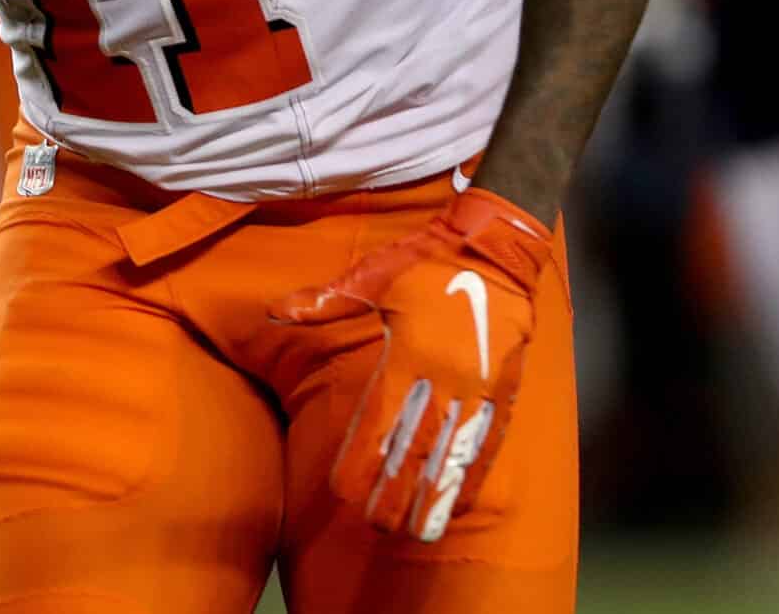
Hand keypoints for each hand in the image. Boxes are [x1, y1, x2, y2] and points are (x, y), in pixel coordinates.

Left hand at [272, 188, 554, 541]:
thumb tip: (275, 311)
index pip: (381, 420)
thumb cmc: (426, 261)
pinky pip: (489, 440)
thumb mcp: (372, 275)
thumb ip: (325, 302)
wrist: (494, 247)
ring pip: (453, 451)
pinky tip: (458, 500)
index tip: (346, 492)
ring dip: (434, 494)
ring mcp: (478, 385)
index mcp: (408, 353)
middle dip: (395, 490)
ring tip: (417, 531)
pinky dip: (473, 474)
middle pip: (416, 445)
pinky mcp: (503, 387)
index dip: (363, 459)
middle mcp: (444, 376)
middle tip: (377, 525)